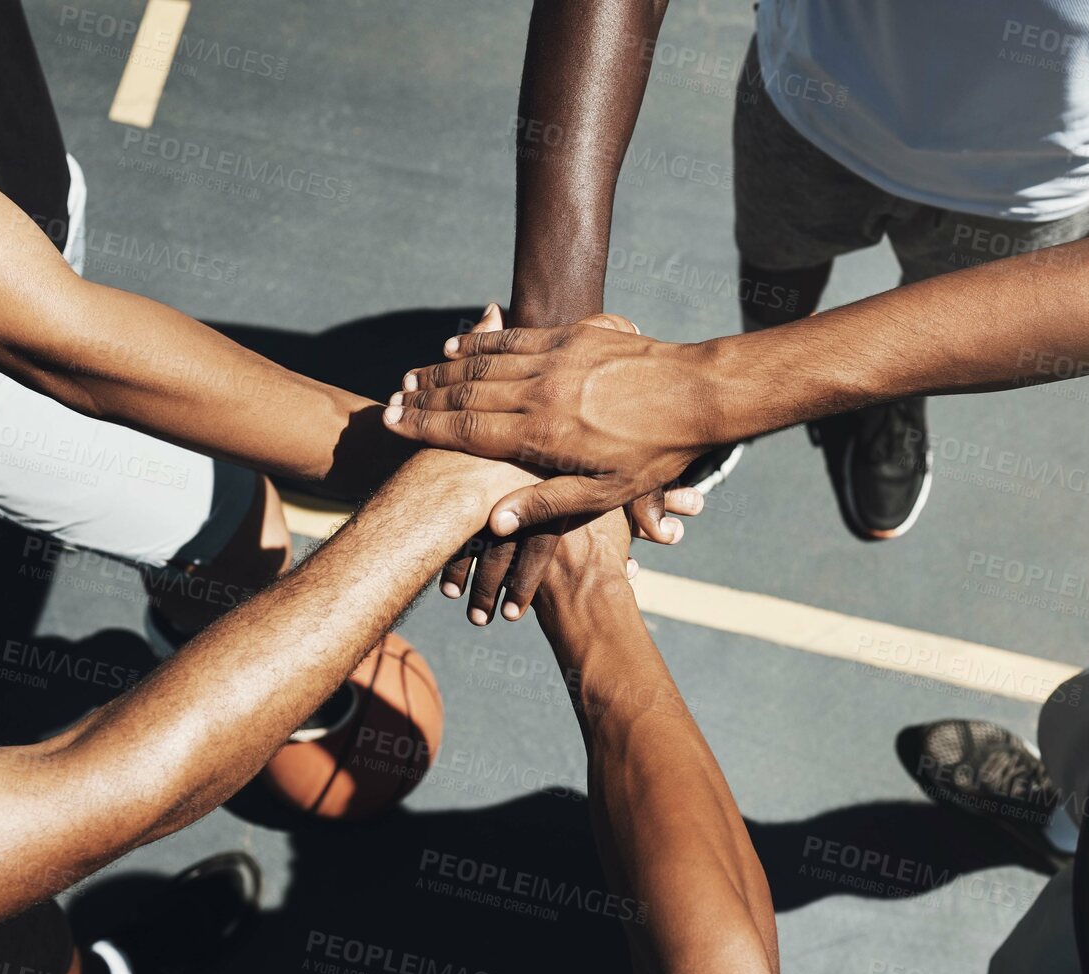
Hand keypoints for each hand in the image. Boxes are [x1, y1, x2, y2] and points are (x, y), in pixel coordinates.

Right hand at [422, 306, 700, 625]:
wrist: (700, 395)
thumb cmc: (655, 456)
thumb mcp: (603, 496)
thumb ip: (543, 505)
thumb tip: (490, 522)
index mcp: (543, 437)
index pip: (466, 430)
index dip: (423, 427)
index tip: (390, 424)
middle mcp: (542, 393)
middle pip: (465, 392)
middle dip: (422, 397)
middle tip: (388, 400)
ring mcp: (557, 360)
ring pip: (485, 362)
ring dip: (444, 368)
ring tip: (413, 375)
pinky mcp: (574, 336)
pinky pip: (516, 336)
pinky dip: (481, 342)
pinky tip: (459, 344)